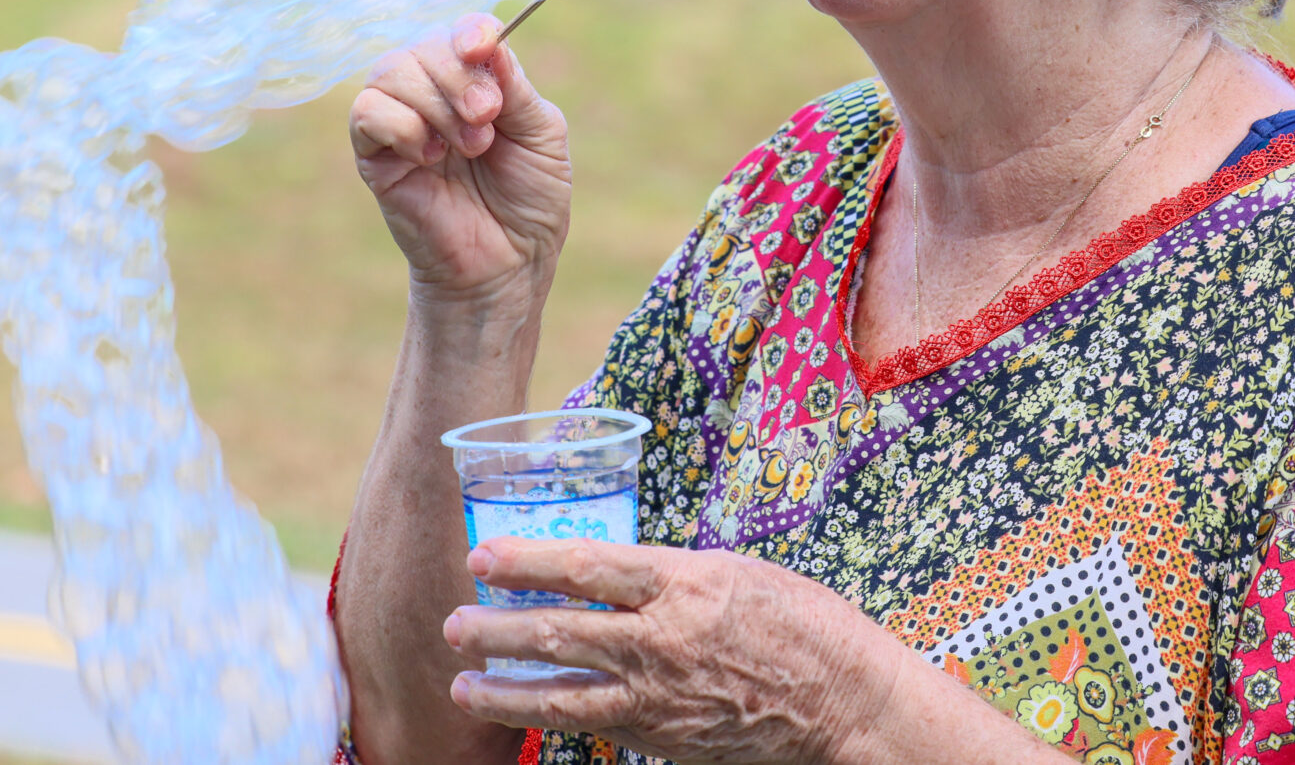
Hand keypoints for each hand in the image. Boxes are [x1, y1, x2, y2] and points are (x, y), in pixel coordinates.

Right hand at [349, 15, 571, 309]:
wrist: (509, 265)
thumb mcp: (541, 135)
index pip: (462, 30)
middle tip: (488, 120)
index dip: (470, 31)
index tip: (482, 48)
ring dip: (435, 103)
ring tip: (471, 146)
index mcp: (477, 79)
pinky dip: (401, 125)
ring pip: (391, 70)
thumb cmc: (530, 200)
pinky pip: (366, 112)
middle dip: (459, 77)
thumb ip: (514, 87)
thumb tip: (486, 40)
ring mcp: (401, 120)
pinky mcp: (374, 155)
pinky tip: (430, 157)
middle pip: (425, 44)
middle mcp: (435, 92)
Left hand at [443, 539, 998, 764]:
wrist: (842, 701)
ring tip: (463, 686)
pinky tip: (524, 713)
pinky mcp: (662, 738)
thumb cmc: (799, 622)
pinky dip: (551, 717)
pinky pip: (594, 724)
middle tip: (453, 624)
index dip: (526, 560)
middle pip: (558, 631)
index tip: (482, 556)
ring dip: (505, 689)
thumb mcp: (734, 573)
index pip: (585, 566)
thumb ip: (670, 575)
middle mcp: (660, 640)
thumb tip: (615, 573)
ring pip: (561, 692)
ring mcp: (658, 696)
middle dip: (496, 628)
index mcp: (680, 584)